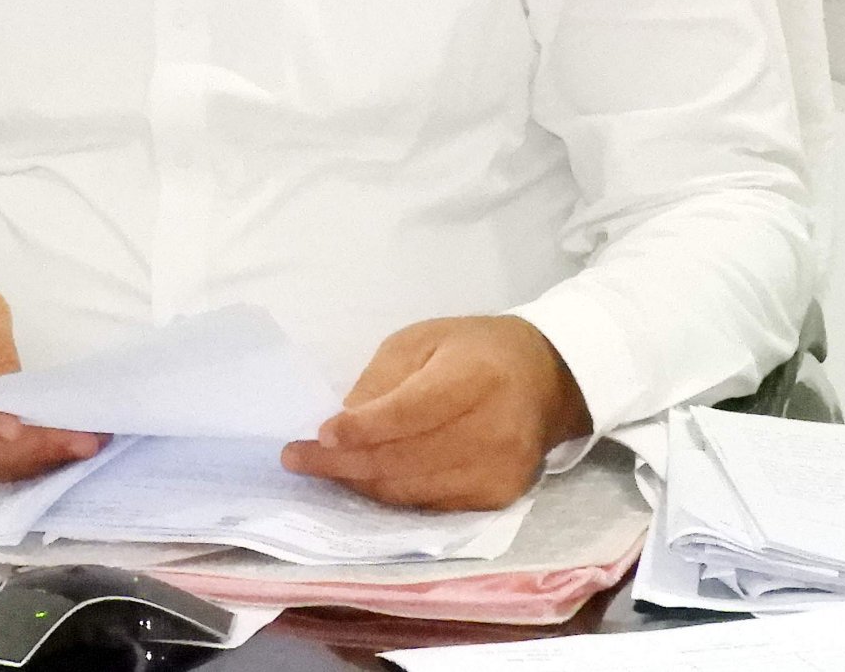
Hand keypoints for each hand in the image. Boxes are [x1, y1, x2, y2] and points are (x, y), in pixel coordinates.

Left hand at [281, 315, 592, 510]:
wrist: (547, 380)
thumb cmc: (473, 351)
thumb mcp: (422, 340)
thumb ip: (383, 381)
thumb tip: (342, 426)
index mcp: (477, 378)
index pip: (412, 412)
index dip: (363, 428)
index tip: (319, 434)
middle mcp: (495, 431)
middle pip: (406, 458)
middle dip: (343, 462)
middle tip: (296, 458)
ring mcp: (500, 470)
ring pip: (412, 488)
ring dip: (359, 482)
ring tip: (319, 468)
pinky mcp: (500, 496)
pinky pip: (430, 503)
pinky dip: (390, 493)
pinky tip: (362, 479)